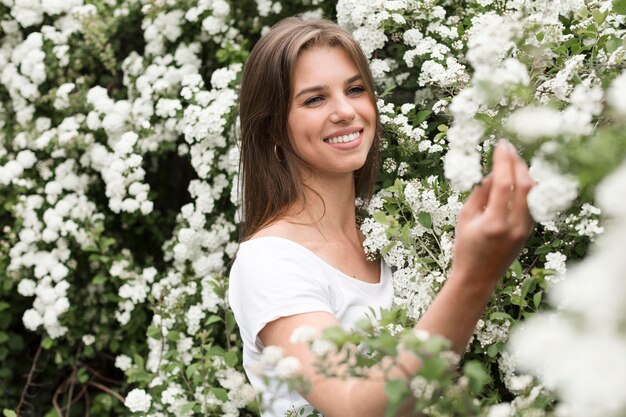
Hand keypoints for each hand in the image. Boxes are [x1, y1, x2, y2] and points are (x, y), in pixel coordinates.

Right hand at [451, 140, 533, 287]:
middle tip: (508, 148)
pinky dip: (527, 186)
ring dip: (524, 172)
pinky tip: (518, 177)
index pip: (504, 182)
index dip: (503, 160)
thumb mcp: (465, 217)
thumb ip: (480, 193)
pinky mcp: (529, 231)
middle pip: (525, 184)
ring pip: (533, 192)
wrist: (477, 278)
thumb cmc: (465, 248)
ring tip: (513, 160)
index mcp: (495, 222)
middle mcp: (515, 225)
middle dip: (518, 162)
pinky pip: (533, 202)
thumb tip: (493, 171)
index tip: (501, 145)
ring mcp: (525, 229)